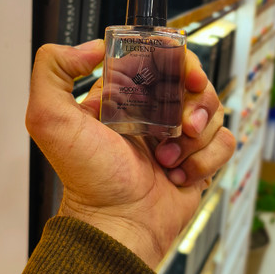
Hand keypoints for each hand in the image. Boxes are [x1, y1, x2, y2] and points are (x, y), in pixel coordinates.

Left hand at [25, 40, 235, 268]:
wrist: (118, 226)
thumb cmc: (87, 178)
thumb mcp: (49, 118)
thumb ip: (52, 69)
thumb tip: (92, 47)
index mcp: (125, 96)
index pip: (161, 58)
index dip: (179, 61)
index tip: (185, 76)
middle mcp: (153, 112)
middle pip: (195, 82)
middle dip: (196, 100)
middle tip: (184, 123)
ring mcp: (178, 136)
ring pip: (213, 110)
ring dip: (197, 136)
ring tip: (169, 158)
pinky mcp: (199, 160)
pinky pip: (225, 141)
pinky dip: (207, 159)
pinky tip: (180, 174)